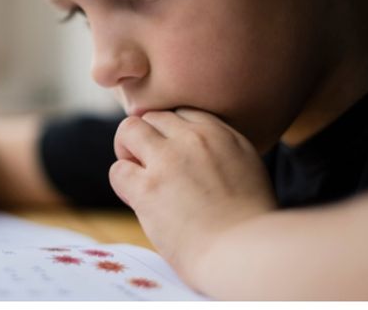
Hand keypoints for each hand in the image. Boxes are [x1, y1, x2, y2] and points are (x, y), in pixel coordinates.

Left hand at [110, 108, 275, 276]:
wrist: (246, 255)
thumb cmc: (249, 226)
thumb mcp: (248, 171)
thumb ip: (220, 153)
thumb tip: (190, 154)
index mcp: (223, 134)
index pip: (181, 112)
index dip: (169, 133)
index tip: (172, 156)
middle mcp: (195, 138)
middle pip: (153, 117)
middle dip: (146, 140)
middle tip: (151, 169)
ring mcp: (170, 159)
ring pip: (129, 130)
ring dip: (127, 152)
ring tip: (139, 177)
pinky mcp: (148, 187)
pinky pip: (118, 170)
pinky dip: (123, 184)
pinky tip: (137, 200)